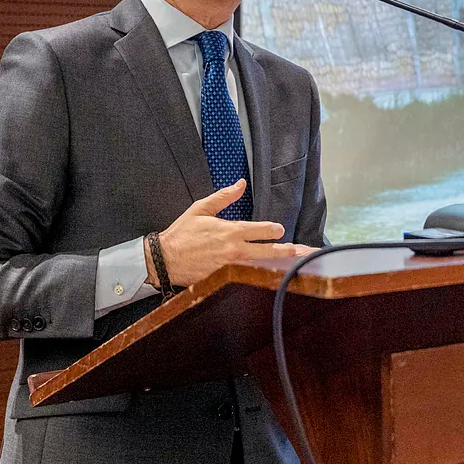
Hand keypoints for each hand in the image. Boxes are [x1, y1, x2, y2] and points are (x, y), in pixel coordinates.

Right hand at [145, 180, 302, 288]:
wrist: (164, 259)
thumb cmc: (182, 233)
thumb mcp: (201, 209)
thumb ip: (223, 196)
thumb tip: (240, 184)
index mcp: (229, 231)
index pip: (258, 229)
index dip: (271, 229)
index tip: (280, 230)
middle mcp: (233, 250)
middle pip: (266, 251)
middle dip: (285, 250)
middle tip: (300, 250)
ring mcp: (230, 266)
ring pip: (259, 266)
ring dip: (276, 265)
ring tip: (293, 267)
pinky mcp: (223, 278)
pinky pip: (245, 277)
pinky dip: (257, 277)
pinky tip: (268, 278)